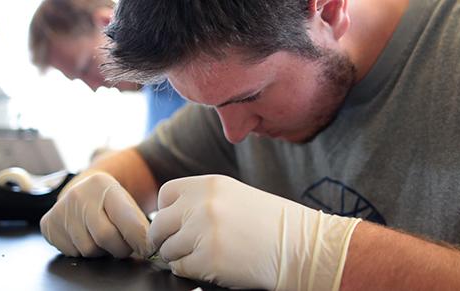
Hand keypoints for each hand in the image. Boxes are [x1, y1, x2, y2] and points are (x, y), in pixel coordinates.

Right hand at [40, 172, 150, 257]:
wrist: (81, 192)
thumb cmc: (108, 202)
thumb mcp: (125, 203)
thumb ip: (138, 223)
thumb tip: (148, 247)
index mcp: (103, 185)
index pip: (126, 220)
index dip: (139, 240)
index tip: (147, 249)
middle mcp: (78, 194)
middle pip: (106, 237)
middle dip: (120, 248)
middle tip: (123, 245)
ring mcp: (61, 209)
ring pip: (89, 249)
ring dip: (100, 250)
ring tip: (100, 236)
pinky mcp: (48, 224)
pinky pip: (72, 252)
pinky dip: (82, 251)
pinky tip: (83, 236)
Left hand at [149, 175, 362, 289]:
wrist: (299, 247)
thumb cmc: (270, 224)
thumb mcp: (235, 196)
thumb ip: (202, 200)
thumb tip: (169, 219)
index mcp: (209, 184)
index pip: (166, 194)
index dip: (168, 212)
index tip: (175, 224)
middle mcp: (202, 204)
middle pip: (161, 224)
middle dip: (165, 239)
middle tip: (177, 248)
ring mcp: (202, 232)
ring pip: (168, 249)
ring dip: (179, 257)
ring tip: (202, 256)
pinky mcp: (207, 260)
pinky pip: (180, 268)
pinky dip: (190, 271)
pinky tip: (210, 266)